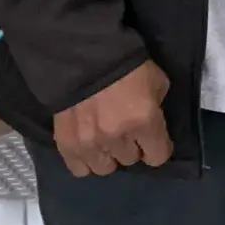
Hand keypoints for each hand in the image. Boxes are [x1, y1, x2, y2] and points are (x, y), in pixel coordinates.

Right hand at [53, 60, 172, 176]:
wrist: (83, 56)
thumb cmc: (127, 66)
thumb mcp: (157, 81)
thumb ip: (157, 107)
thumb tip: (152, 125)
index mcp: (144, 120)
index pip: (157, 156)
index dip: (158, 149)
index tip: (153, 142)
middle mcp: (117, 136)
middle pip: (130, 160)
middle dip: (131, 147)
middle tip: (126, 133)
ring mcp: (90, 142)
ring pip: (105, 168)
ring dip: (108, 156)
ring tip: (105, 141)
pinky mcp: (66, 143)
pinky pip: (79, 169)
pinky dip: (85, 161)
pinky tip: (88, 147)